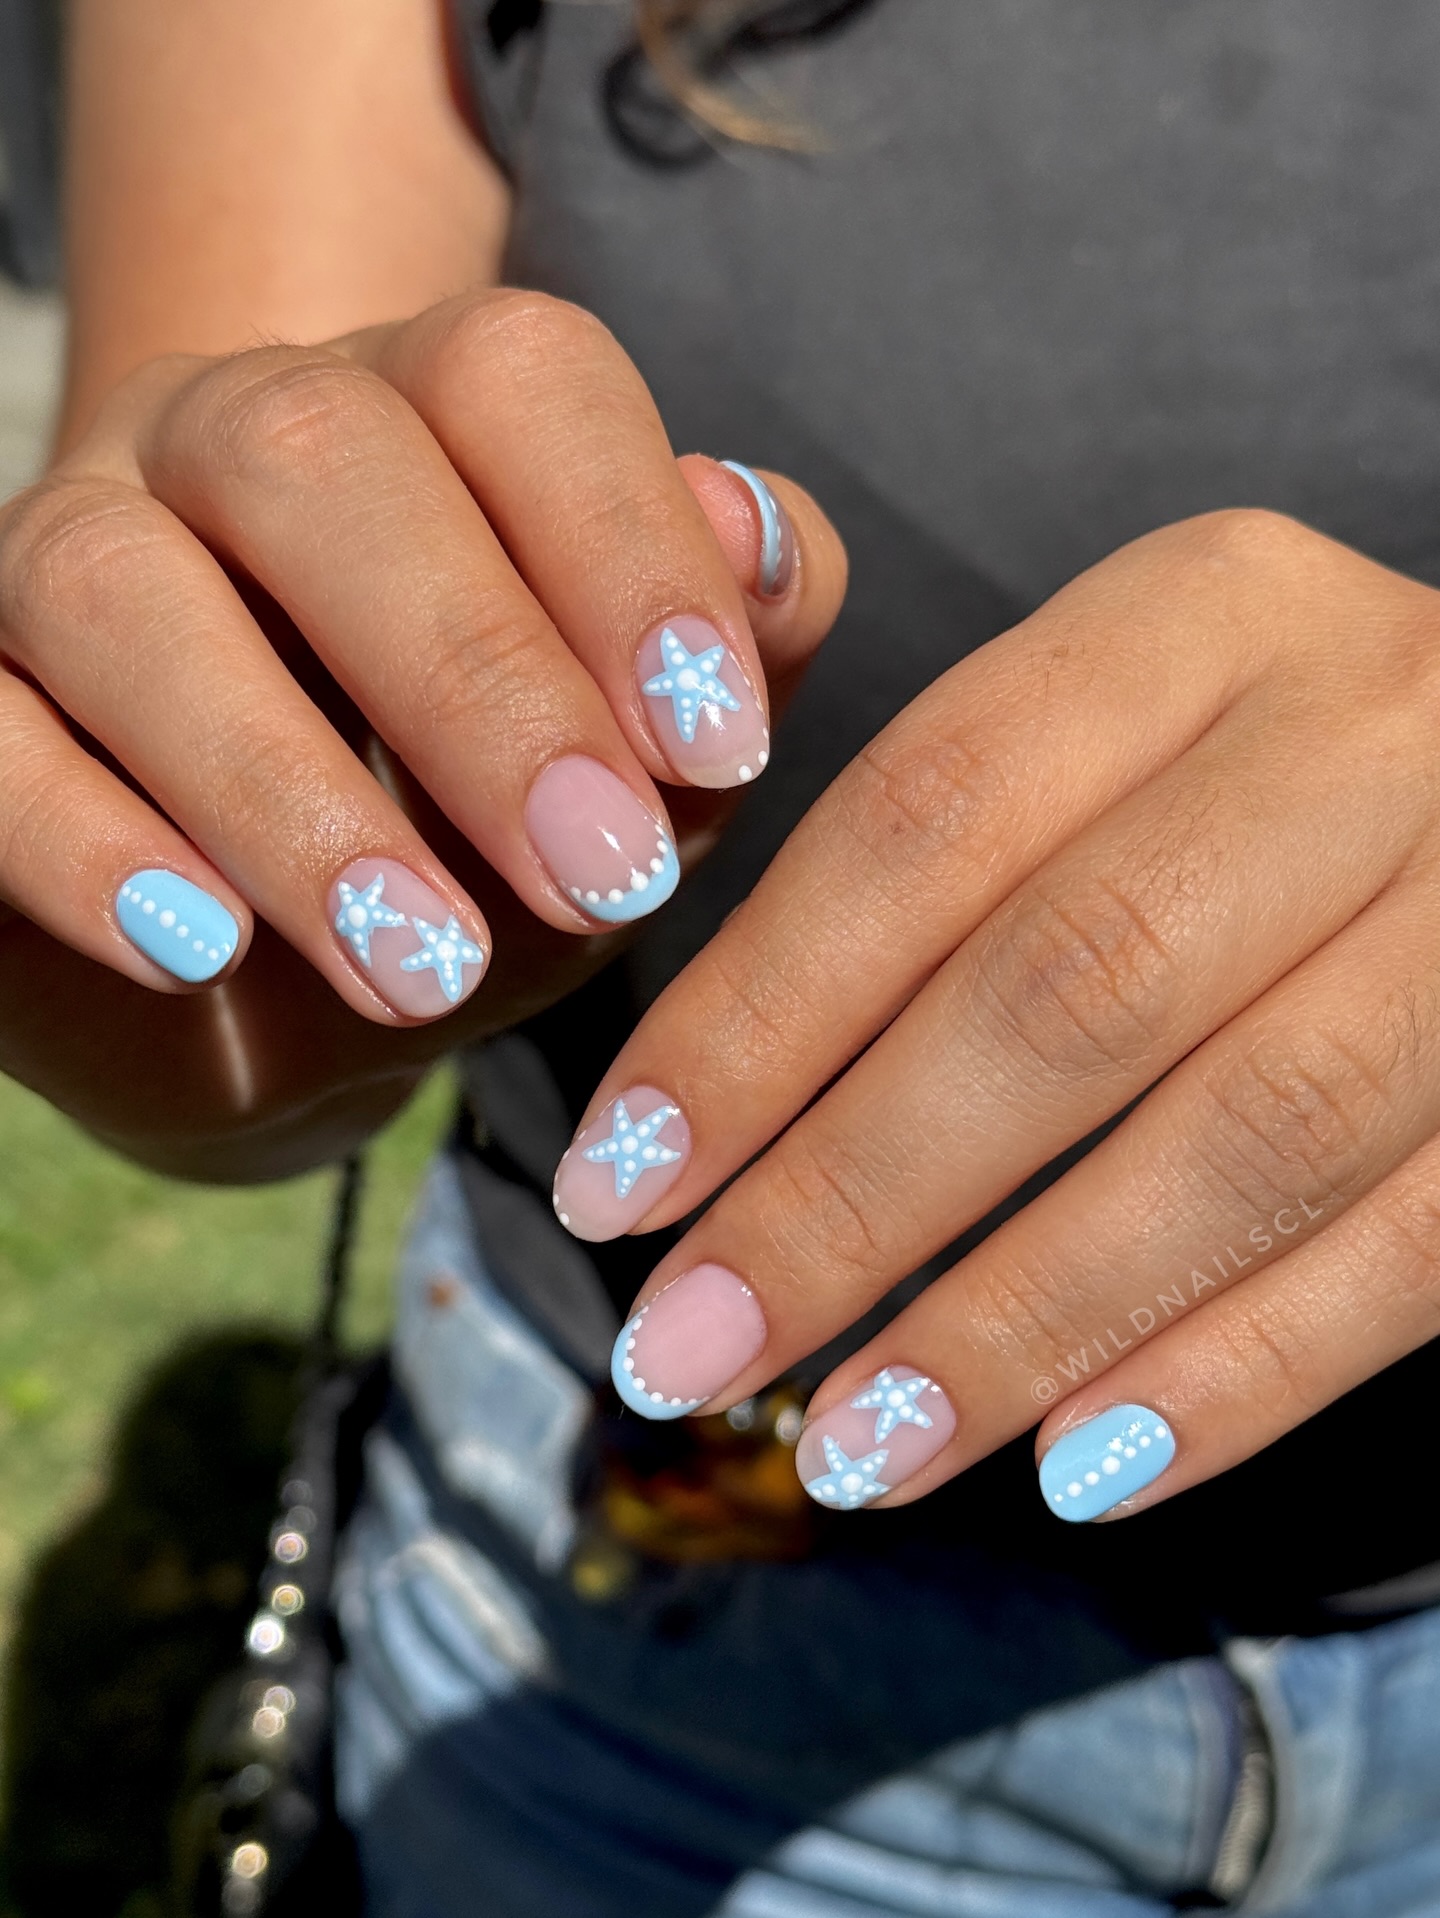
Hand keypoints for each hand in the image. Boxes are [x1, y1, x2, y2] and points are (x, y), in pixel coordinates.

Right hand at [0, 290, 844, 1175]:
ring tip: (421, 969)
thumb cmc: (494, 837)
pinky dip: (81, 843)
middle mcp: (224, 438)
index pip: (516, 375)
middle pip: (313, 450)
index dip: (623, 546)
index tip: (717, 749)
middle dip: (475, 676)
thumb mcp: (646, 759)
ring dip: (282, 785)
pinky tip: (195, 949)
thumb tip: (752, 528)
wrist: (289, 983)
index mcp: (420, 412)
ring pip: (116, 586)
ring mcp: (64, 553)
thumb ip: (733, 641)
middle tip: (597, 881)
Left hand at [556, 509, 1439, 1520]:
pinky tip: (1077, 1469)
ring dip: (1024, 1320)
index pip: (925, 817)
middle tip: (685, 1351)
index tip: (614, 1186)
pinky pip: (1418, 1251)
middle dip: (851, 1197)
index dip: (753, 1017)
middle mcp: (1364, 731)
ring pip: (1248, 1133)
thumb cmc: (1259, 768)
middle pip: (1071, 984)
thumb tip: (694, 1091)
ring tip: (851, 1450)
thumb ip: (933, 835)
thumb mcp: (1115, 718)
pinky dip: (1240, 1373)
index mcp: (1201, 615)